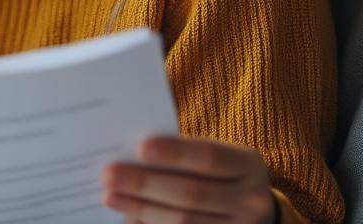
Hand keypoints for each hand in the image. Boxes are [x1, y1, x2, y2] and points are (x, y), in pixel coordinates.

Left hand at [102, 136, 277, 223]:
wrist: (253, 210)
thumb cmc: (220, 174)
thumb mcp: (216, 157)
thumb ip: (183, 156)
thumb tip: (131, 155)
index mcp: (248, 165)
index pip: (210, 158)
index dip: (176, 153)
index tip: (140, 147)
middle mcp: (250, 201)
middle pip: (193, 194)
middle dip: (146, 184)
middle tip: (108, 174)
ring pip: (185, 222)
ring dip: (142, 210)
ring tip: (110, 197)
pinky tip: (129, 218)